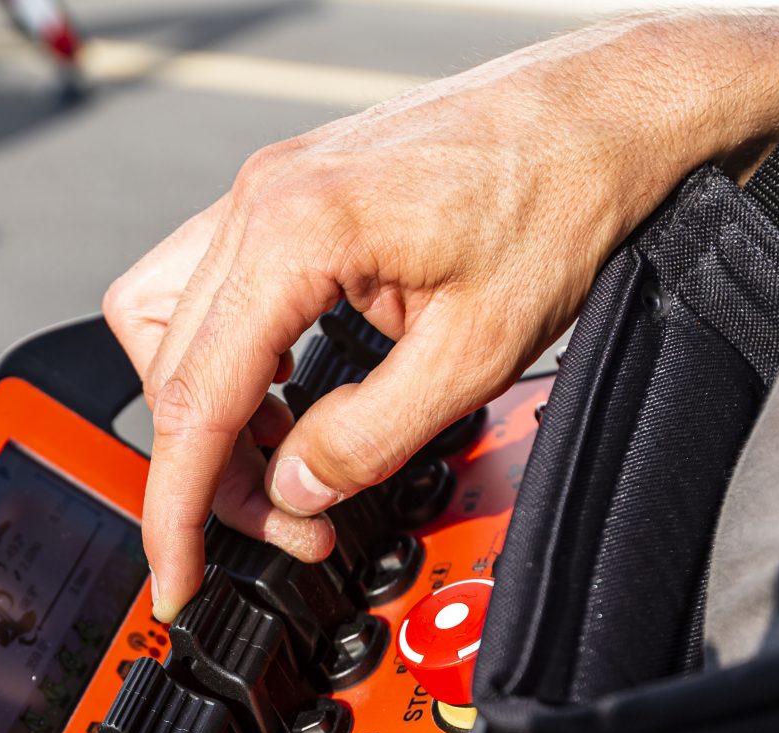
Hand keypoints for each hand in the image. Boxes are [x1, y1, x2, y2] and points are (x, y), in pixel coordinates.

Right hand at [105, 7, 778, 618]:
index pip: (194, 398)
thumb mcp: (475, 352)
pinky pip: (216, 289)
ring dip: (212, 409)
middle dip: (211, 468)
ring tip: (285, 463)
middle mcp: (263, 199)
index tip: (179, 573)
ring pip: (171, 325)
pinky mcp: (293, 192)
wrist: (608, 113)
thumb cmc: (563, 194)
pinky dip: (236, 356)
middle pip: (170, 369)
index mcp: (293, 232)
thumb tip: (297, 490)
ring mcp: (270, 188)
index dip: (179, 507)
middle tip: (285, 523)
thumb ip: (369, 436)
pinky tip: (290, 392)